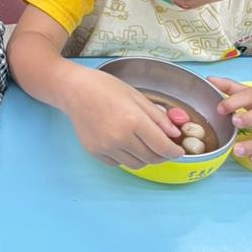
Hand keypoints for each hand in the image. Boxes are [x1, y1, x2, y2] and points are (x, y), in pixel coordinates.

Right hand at [62, 68, 183, 167]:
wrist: (73, 89)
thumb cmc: (104, 87)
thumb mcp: (136, 96)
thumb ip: (158, 117)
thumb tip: (174, 135)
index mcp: (133, 120)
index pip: (163, 147)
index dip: (175, 151)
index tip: (177, 149)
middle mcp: (120, 137)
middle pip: (152, 158)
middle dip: (162, 155)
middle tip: (161, 146)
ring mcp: (106, 147)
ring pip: (136, 165)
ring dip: (144, 158)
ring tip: (141, 144)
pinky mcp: (95, 152)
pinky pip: (118, 163)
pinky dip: (125, 157)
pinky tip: (122, 142)